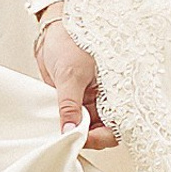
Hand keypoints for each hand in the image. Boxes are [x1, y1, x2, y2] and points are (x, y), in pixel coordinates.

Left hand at [35, 19, 117, 149]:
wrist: (52, 31)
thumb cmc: (69, 41)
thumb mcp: (70, 75)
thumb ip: (69, 105)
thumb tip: (70, 131)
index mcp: (115, 89)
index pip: (117, 124)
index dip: (102, 137)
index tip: (83, 139)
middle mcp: (104, 98)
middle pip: (103, 130)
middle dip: (88, 138)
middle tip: (69, 140)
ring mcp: (89, 100)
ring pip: (87, 127)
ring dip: (75, 133)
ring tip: (61, 135)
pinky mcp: (74, 100)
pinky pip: (73, 119)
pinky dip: (65, 125)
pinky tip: (57, 127)